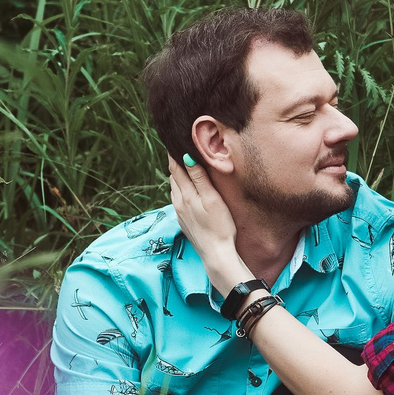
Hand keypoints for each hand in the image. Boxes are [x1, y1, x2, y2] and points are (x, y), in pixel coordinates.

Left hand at [167, 158, 247, 290]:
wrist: (216, 255)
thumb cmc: (220, 226)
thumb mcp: (212, 199)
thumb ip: (199, 178)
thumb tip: (186, 157)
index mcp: (185, 195)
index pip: (176, 167)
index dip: (174, 153)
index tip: (174, 139)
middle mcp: (178, 203)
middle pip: (174, 177)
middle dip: (176, 162)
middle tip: (178, 148)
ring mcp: (180, 213)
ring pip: (175, 188)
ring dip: (178, 176)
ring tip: (182, 164)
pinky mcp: (184, 222)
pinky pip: (178, 200)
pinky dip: (181, 189)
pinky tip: (187, 189)